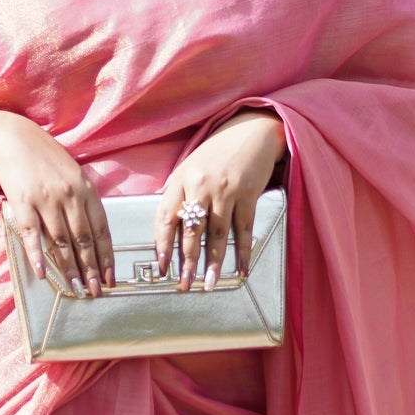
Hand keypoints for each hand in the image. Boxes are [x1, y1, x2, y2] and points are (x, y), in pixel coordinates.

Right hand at [0, 111, 114, 296]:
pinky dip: (37, 255)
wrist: (15, 138)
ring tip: (74, 288)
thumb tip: (92, 235)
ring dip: (68, 268)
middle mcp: (69, 195)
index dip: (106, 257)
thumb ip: (83, 200)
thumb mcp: (74, 174)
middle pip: (83, 240)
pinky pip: (31, 234)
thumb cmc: (46, 158)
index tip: (110, 278)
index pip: (101, 230)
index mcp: (86, 189)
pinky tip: (42, 273)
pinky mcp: (23, 202)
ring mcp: (46, 199)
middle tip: (95, 291)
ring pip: (60, 241)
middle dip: (91, 269)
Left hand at [155, 112, 285, 290]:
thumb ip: (178, 190)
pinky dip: (243, 251)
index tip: (162, 267)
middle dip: (187, 261)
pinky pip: (244, 229)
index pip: (165, 217)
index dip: (162, 245)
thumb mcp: (190, 164)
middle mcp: (200, 185)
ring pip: (216, 233)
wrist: (252, 130)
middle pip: (190, 230)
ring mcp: (225, 190)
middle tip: (185, 284)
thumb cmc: (219, 150)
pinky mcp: (248, 193)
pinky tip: (242, 268)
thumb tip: (165, 220)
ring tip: (210, 283)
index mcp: (181, 179)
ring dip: (214, 262)